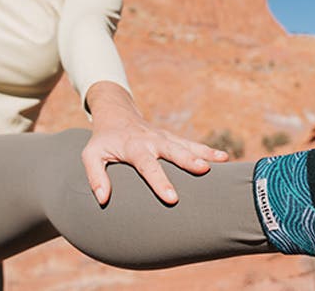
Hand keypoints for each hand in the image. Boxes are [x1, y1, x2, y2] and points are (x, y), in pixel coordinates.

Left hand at [81, 82, 228, 205]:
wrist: (115, 114)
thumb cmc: (103, 141)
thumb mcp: (91, 155)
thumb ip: (95, 176)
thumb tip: (102, 199)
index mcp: (133, 147)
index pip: (147, 166)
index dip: (159, 182)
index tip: (172, 198)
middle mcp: (151, 140)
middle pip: (172, 150)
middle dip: (188, 160)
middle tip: (203, 171)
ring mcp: (164, 137)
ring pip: (185, 144)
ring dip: (203, 152)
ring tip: (222, 161)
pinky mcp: (171, 137)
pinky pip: (191, 143)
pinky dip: (207, 150)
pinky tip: (224, 158)